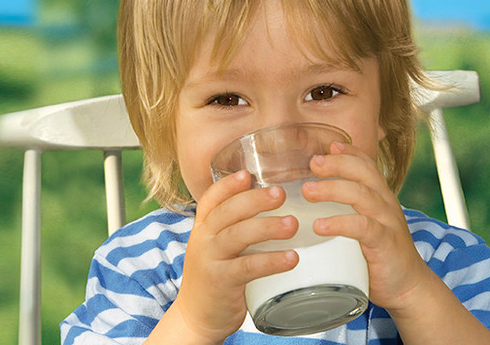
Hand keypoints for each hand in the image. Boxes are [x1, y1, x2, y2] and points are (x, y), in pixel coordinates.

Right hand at [167, 170, 298, 343]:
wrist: (196, 317)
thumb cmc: (216, 276)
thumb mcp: (217, 246)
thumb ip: (237, 226)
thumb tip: (276, 202)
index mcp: (203, 226)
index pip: (212, 198)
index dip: (229, 184)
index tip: (248, 174)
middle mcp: (203, 239)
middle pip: (227, 211)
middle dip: (255, 199)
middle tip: (281, 194)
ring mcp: (210, 260)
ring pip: (237, 235)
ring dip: (267, 227)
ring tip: (293, 224)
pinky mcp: (221, 282)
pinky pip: (247, 267)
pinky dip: (271, 261)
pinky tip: (292, 258)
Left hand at [303, 142, 432, 314]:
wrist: (407, 287)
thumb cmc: (377, 255)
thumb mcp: (363, 226)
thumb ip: (346, 211)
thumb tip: (309, 201)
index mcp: (380, 197)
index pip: (367, 165)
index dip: (348, 152)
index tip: (327, 146)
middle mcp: (386, 204)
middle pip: (363, 173)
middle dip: (337, 164)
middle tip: (312, 163)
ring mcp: (387, 222)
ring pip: (362, 195)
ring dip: (333, 189)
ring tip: (307, 191)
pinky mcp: (385, 244)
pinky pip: (363, 227)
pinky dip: (340, 224)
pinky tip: (320, 226)